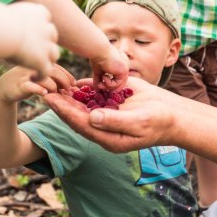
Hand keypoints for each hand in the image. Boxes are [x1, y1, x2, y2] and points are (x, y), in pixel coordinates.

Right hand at [0, 64, 75, 103]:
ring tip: (54, 92)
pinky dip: (40, 90)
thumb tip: (72, 83)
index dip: (68, 76)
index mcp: (39, 62)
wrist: (5, 87)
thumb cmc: (27, 80)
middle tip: (68, 90)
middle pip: (54, 71)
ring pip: (45, 78)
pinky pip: (32, 86)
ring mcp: (26, 75)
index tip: (74, 84)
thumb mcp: (40, 75)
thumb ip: (54, 75)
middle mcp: (33, 66)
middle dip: (64, 81)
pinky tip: (44, 94)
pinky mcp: (20, 85)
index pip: (58, 67)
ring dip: (53, 87)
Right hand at [5, 2, 59, 80]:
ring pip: (54, 54)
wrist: (1, 30)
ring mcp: (46, 45)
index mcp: (38, 12)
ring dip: (47, 60)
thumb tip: (1, 19)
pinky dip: (41, 75)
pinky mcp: (41, 61)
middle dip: (45, 43)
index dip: (39, 26)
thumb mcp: (4, 14)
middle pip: (52, 36)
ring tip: (37, 66)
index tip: (30, 33)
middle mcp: (45, 27)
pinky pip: (46, 71)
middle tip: (34, 51)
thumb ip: (9, 18)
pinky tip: (32, 77)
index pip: (45, 18)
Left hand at [44, 77, 175, 152]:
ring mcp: (107, 113)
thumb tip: (92, 118)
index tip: (50, 100)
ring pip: (83, 103)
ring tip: (51, 80)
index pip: (80, 124)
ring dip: (68, 94)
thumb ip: (115, 122)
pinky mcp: (113, 100)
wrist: (174, 114)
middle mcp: (103, 126)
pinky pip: (95, 93)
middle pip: (76, 114)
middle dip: (60, 102)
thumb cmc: (159, 122)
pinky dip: (83, 86)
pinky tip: (71, 78)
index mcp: (107, 137)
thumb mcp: (139, 123)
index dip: (64, 111)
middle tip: (42, 86)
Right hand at [89, 44, 128, 89]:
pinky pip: (117, 84)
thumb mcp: (99, 71)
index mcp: (121, 64)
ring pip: (119, 85)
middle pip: (120, 83)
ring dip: (108, 86)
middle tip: (100, 86)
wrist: (98, 50)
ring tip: (101, 83)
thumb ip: (99, 79)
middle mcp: (125, 66)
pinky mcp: (124, 71)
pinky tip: (104, 76)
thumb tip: (97, 89)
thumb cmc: (97, 57)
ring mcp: (125, 68)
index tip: (101, 84)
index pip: (119, 78)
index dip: (111, 84)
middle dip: (109, 88)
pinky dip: (109, 83)